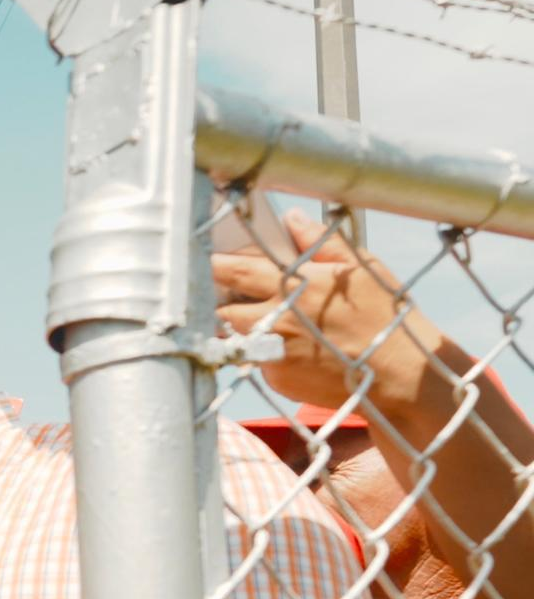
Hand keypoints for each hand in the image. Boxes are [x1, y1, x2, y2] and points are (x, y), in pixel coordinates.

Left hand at [213, 210, 437, 414]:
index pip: (237, 270)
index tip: (196, 256)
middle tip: (222, 294)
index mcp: (297, 286)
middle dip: (219, 301)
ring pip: (234, 336)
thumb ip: (321, 243)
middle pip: (223, 308)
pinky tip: (290, 348)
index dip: (212, 263)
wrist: (401, 376)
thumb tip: (292, 218)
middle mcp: (278, 320)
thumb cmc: (386, 317)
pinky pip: (256, 362)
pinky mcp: (277, 380)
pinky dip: (262, 353)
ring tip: (258, 320)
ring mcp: (274, 353)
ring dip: (237, 328)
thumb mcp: (363, 270)